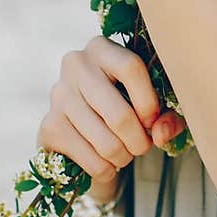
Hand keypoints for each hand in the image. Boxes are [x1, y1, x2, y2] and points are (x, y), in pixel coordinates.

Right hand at [35, 36, 188, 196]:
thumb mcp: (153, 104)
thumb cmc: (126, 104)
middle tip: (144, 146)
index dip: (149, 102)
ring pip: (106, 143)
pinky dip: (106, 169)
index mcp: (102, 48)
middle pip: (119, 114)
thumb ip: (168, 116)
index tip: (154, 121)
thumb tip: (161, 133)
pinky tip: (107, 162)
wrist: (82, 125)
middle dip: (139, 141)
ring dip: (124, 157)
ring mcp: (58, 95)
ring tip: (126, 153)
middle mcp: (75, 65)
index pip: (130, 68)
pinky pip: (91, 160)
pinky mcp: (49, 127)